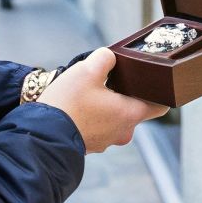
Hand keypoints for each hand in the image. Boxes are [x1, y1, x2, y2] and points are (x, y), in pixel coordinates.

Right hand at [37, 47, 166, 152]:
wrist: (41, 135)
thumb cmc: (69, 104)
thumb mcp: (88, 69)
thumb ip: (105, 57)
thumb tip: (110, 58)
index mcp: (130, 114)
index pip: (160, 106)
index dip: (160, 92)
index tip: (154, 82)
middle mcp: (122, 132)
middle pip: (134, 110)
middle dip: (125, 95)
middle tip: (111, 79)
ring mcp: (105, 141)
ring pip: (114, 119)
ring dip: (106, 106)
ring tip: (89, 91)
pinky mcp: (89, 145)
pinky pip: (98, 127)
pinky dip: (92, 116)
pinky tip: (78, 105)